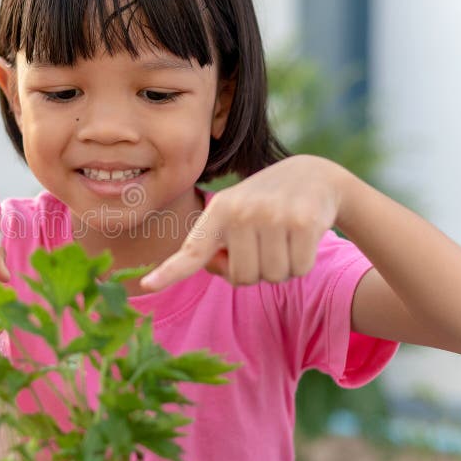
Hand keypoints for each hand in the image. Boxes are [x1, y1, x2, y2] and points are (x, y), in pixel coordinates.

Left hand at [141, 155, 349, 288]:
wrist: (313, 176)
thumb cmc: (266, 207)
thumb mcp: (236, 219)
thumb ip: (221, 248)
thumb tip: (224, 271)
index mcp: (217, 211)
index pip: (191, 250)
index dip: (169, 272)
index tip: (147, 285)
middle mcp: (240, 212)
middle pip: (243, 278)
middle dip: (257, 270)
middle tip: (266, 242)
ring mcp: (271, 216)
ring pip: (273, 277)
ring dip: (282, 267)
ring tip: (284, 237)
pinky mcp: (303, 223)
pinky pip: (298, 269)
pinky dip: (303, 262)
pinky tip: (303, 237)